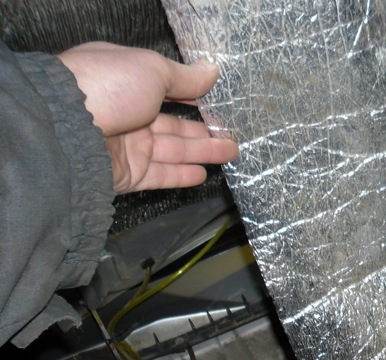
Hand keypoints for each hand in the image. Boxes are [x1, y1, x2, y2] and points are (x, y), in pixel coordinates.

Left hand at [57, 42, 238, 193]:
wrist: (65, 128)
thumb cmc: (109, 86)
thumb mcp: (152, 69)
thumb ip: (185, 77)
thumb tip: (212, 71)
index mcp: (126, 81)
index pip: (165, 88)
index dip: (192, 96)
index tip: (217, 103)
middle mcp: (125, 112)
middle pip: (172, 125)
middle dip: (203, 130)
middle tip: (232, 135)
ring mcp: (125, 145)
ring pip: (172, 150)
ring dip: (202, 152)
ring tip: (230, 153)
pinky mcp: (125, 174)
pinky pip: (158, 175)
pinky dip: (181, 175)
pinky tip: (202, 174)